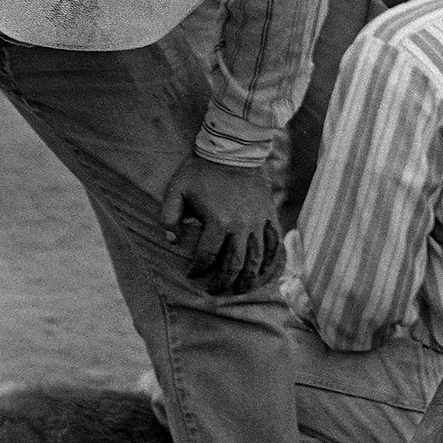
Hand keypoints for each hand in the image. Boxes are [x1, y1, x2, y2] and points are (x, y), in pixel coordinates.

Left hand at [158, 153, 281, 295]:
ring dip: (249, 277)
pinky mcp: (269, 214)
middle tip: (216, 291)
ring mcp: (258, 221)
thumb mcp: (177, 189)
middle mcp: (241, 226)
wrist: (232, 150)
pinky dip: (271, 259)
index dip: (198, 269)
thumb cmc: (201, 170)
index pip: (207, 256)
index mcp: (218, 221)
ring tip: (241, 289)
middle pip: (234, 264)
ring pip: (257, 258)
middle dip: (224, 282)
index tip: (193, 275)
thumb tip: (171, 241)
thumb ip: (169, 216)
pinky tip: (265, 271)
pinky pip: (274, 242)